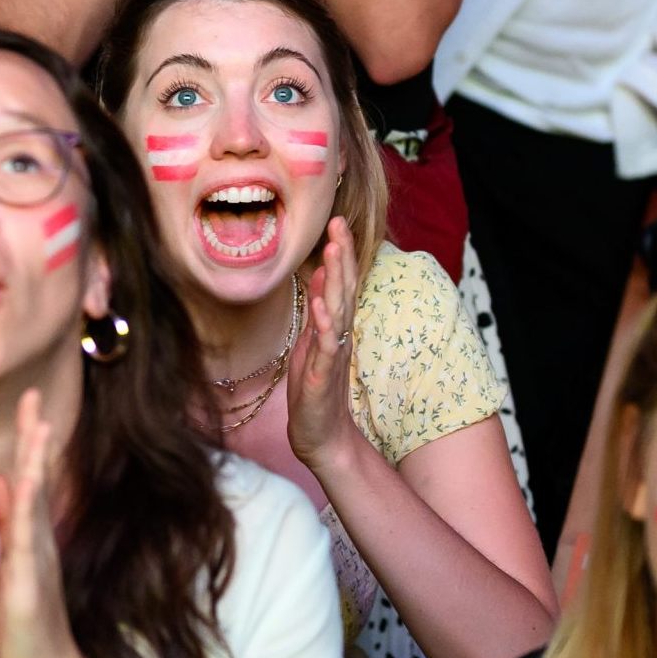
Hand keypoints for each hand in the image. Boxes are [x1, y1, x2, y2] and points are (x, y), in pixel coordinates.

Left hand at [0, 390, 83, 657]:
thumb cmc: (23, 619)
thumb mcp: (12, 562)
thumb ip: (10, 520)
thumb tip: (5, 482)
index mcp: (23, 534)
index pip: (23, 476)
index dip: (23, 438)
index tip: (24, 400)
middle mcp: (33, 540)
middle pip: (34, 477)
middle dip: (33, 436)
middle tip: (34, 394)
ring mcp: (33, 560)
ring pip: (34, 503)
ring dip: (36, 465)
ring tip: (40, 428)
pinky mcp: (26, 584)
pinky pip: (24, 544)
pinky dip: (22, 514)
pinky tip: (22, 490)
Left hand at [286, 217, 364, 471]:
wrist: (321, 437)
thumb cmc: (314, 390)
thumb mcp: (312, 341)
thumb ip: (319, 308)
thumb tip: (321, 273)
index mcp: (334, 325)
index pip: (341, 282)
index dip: (340, 252)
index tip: (336, 220)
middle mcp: (338, 335)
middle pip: (344, 289)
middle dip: (342, 255)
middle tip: (339, 222)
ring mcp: (332, 354)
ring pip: (338, 311)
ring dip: (336, 282)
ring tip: (333, 252)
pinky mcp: (323, 376)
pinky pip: (326, 347)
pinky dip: (324, 325)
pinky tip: (320, 306)